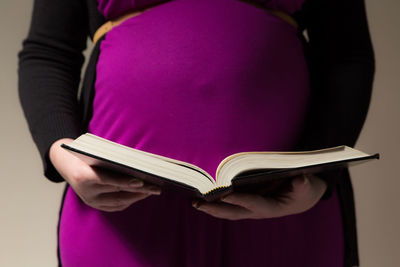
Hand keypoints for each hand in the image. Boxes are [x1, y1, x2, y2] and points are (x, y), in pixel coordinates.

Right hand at [49, 138, 160, 211]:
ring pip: (118, 202)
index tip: (141, 182)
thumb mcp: (94, 152)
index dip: (126, 183)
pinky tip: (140, 195)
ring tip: (151, 191)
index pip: (109, 181)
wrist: (65, 163)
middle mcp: (86, 192)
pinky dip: (129, 201)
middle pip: (117, 193)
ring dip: (136, 197)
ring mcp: (89, 201)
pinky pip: (114, 206)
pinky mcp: (93, 205)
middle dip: (138, 191)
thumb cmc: (85, 153)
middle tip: (155, 187)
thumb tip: (137, 164)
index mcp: (83, 176)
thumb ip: (112, 159)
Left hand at [192, 174, 326, 219]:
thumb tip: (301, 179)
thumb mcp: (309, 187)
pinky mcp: (249, 201)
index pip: (253, 204)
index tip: (223, 196)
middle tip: (198, 204)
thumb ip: (305, 184)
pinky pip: (231, 204)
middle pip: (235, 212)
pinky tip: (205, 196)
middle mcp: (258, 209)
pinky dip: (217, 202)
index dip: (239, 200)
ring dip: (212, 207)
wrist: (304, 196)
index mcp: (273, 207)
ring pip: (229, 210)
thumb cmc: (306, 190)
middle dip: (216, 209)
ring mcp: (252, 206)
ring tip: (195, 202)